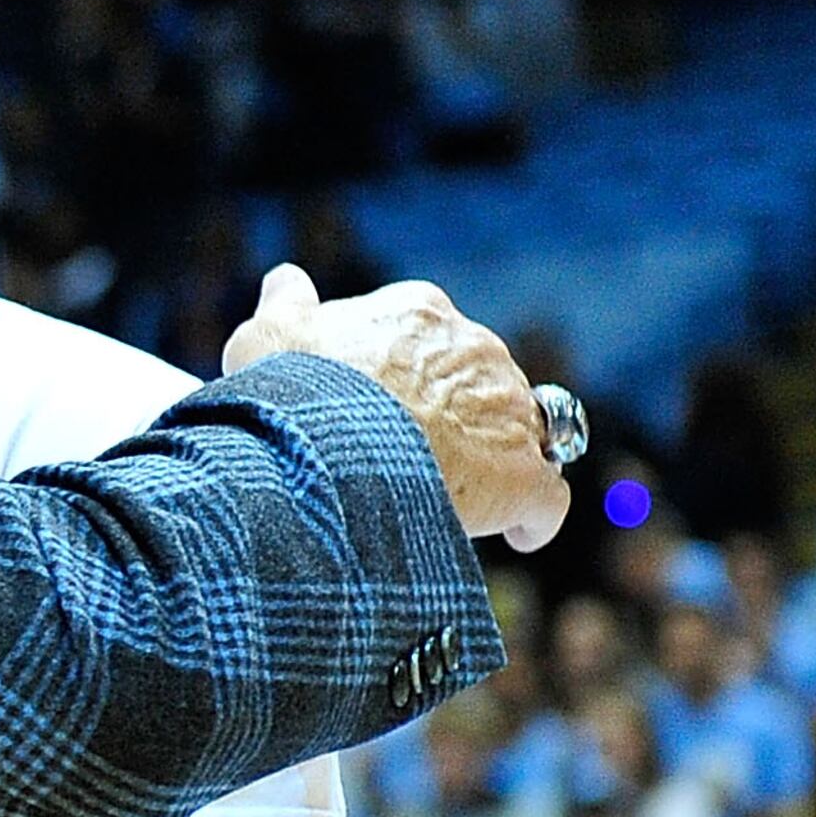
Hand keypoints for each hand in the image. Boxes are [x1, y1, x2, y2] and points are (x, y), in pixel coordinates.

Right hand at [223, 263, 569, 549]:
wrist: (333, 451)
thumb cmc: (296, 393)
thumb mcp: (269, 336)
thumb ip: (286, 306)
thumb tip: (286, 281)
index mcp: (418, 313)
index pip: (427, 336)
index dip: (405, 375)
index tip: (380, 407)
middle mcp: (475, 348)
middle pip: (477, 383)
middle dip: (454, 416)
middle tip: (410, 457)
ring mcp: (508, 409)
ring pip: (517, 432)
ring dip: (492, 460)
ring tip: (452, 498)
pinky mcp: (526, 474)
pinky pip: (546, 497)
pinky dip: (533, 516)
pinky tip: (515, 535)